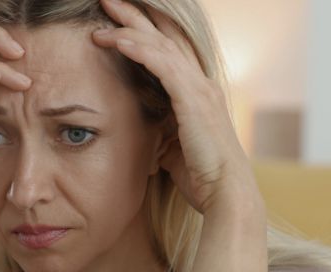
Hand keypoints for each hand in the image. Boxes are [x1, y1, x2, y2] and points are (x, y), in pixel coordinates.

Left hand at [91, 0, 251, 214]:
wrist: (225, 194)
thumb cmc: (202, 178)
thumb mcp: (173, 150)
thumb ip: (161, 135)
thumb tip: (145, 137)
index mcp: (197, 93)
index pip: (170, 50)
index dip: (146, 31)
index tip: (119, 19)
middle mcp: (201, 83)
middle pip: (165, 36)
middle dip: (136, 15)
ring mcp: (198, 88)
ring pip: (160, 44)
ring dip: (130, 26)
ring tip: (105, 10)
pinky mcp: (192, 99)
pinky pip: (160, 64)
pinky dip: (137, 49)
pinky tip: (117, 39)